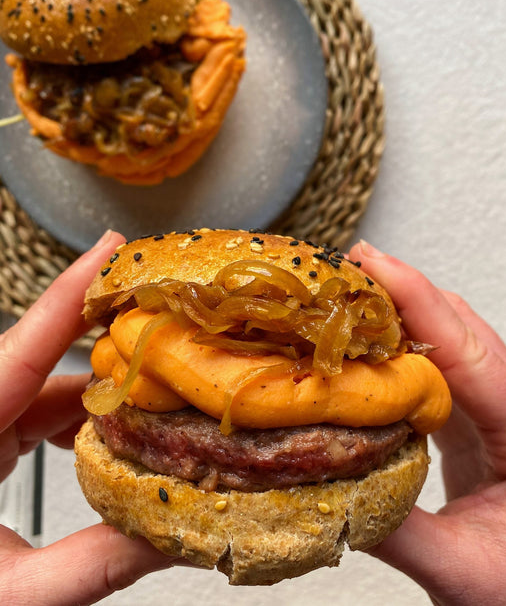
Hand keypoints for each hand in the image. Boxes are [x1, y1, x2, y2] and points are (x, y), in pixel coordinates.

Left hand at [0, 230, 184, 605]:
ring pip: (42, 388)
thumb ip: (95, 563)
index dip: (69, 294)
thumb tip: (176, 533)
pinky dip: (78, 416)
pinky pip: (36, 411)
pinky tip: (111, 434)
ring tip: (155, 390)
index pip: (17, 351)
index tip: (111, 247)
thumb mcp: (16, 598)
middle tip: (163, 317)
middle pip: (38, 360)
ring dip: (98, 389)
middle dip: (103, 338)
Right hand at [350, 241, 505, 605]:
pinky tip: (369, 342)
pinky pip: (438, 364)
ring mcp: (497, 411)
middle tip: (348, 271)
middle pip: (464, 327)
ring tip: (352, 296)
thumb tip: (328, 491)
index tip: (375, 266)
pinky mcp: (473, 420)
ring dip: (402, 310)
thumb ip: (396, 531)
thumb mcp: (462, 573)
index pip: (472, 351)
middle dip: (405, 290)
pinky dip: (400, 343)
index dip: (420, 301)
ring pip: (452, 338)